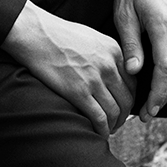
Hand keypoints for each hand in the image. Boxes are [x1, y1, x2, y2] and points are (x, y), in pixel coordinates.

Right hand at [1, 1, 133, 138]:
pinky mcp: (78, 92)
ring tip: (107, 129)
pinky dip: (102, 130)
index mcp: (113, 50)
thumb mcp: (92, 37)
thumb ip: (107, 54)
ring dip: (113, 125)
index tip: (123, 106)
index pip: (132, 82)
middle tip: (116, 121)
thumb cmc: (58, 34)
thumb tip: (114, 73)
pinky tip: (99, 132)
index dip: (129, 99)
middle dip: (124, 115)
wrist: (35, 33)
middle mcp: (108, 65)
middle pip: (127, 100)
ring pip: (115, 112)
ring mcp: (94, 79)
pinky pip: (99, 118)